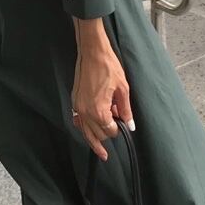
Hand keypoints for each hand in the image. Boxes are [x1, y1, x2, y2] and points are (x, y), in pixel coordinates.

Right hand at [71, 17, 133, 160]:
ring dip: (93, 139)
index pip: (108, 131)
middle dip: (106, 133)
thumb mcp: (123, 89)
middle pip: (96, 133)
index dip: (117, 130)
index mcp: (98, 110)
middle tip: (117, 126)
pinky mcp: (74, 100)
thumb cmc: (109, 67)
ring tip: (101, 152)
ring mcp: (77, 106)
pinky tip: (88, 131)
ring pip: (84, 131)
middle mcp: (85, 111)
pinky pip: (78, 120)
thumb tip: (130, 125)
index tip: (122, 122)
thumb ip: (125, 110)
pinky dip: (84, 127)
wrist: (92, 52)